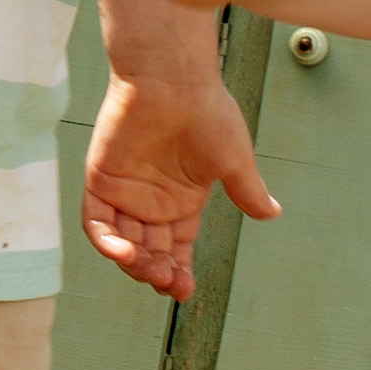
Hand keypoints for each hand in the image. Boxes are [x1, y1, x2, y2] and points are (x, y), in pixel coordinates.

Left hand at [78, 55, 278, 298]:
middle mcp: (152, 200)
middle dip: (158, 273)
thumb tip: (273, 214)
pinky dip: (107, 243)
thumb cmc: (206, 111)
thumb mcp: (233, 160)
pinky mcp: (101, 180)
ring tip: (153, 272)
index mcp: (182, 200)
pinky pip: (97, 223)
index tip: (186, 292)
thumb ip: (247, 191)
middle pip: (150, 252)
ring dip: (135, 264)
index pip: (176, 249)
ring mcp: (125, 192)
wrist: (173, 78)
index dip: (179, 272)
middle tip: (171, 283)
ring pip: (123, 244)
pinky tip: (124, 254)